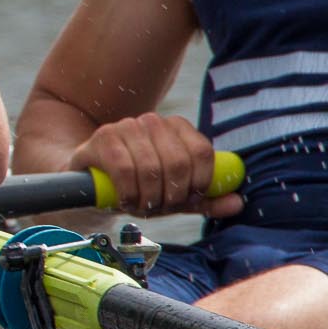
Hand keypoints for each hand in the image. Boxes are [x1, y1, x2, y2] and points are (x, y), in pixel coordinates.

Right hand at [69, 113, 244, 217]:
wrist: (90, 184)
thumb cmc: (138, 188)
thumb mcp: (174, 196)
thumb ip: (205, 199)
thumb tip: (238, 202)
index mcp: (176, 127)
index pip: (202, 152)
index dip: (200, 182)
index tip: (189, 199)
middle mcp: (152, 121)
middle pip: (178, 162)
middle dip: (172, 194)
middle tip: (161, 207)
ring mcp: (125, 126)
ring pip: (151, 168)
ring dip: (148, 197)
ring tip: (141, 205)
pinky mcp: (102, 138)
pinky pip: (125, 170)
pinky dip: (128, 192)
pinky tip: (125, 200)